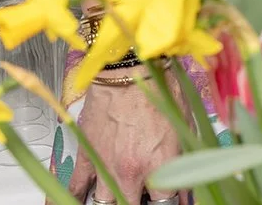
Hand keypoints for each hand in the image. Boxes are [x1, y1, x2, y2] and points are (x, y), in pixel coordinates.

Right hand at [71, 80, 181, 202]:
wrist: (129, 69)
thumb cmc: (160, 88)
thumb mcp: (185, 123)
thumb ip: (184, 155)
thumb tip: (188, 172)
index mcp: (159, 164)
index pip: (165, 202)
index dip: (168, 201)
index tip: (167, 198)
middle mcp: (130, 172)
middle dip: (139, 203)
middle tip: (143, 196)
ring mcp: (105, 167)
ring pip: (103, 204)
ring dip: (111, 202)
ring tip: (119, 198)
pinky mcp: (86, 156)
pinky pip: (75, 187)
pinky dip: (73, 198)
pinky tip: (75, 203)